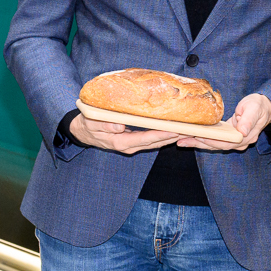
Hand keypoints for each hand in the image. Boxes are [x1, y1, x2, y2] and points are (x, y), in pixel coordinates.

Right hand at [67, 113, 182, 154]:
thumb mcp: (91, 123)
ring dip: (170, 137)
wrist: (82, 132)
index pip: (145, 138)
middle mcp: (128, 146)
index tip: (175, 130)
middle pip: (155, 143)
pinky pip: (150, 141)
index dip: (161, 134)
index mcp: (120, 142)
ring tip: (185, 130)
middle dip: (172, 136)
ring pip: (154, 143)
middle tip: (188, 129)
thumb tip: (119, 127)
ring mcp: (131, 146)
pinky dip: (162, 136)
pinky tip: (171, 130)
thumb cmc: (87, 125)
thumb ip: (104, 125)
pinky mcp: (132, 142)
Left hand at [178, 92, 270, 151]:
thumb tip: (242, 132)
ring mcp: (234, 141)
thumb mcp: (254, 109)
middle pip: (216, 146)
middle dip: (198, 144)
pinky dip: (202, 139)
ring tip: (181, 141)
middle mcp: (239, 142)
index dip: (212, 142)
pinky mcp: (228, 136)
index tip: (198, 137)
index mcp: (246, 136)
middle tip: (182, 142)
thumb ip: (248, 120)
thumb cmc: (259, 106)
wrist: (264, 107)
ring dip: (197, 143)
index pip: (226, 143)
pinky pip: (214, 140)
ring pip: (213, 145)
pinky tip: (190, 136)